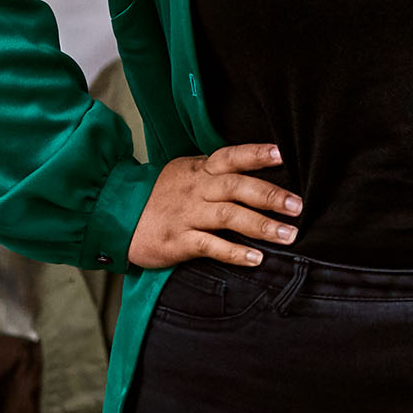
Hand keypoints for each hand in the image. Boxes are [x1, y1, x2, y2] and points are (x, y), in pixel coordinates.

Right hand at [127, 143, 299, 269]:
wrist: (115, 216)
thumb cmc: (160, 196)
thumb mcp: (185, 173)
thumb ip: (216, 173)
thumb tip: (256, 172)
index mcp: (200, 169)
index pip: (231, 156)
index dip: (256, 154)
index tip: (282, 154)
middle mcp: (196, 188)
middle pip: (237, 186)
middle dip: (270, 195)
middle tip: (298, 206)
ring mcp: (187, 215)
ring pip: (229, 216)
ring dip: (262, 225)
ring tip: (288, 235)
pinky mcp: (178, 241)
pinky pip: (211, 245)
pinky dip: (235, 252)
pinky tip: (256, 258)